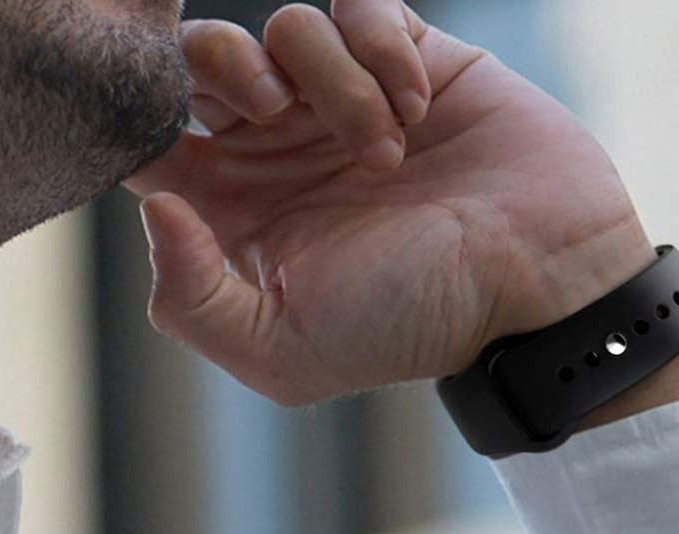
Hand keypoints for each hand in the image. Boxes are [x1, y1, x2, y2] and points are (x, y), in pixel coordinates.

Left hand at [124, 1, 655, 406]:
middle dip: (220, 66)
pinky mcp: (408, 60)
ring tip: (388, 154)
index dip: (143, 118)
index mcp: (240, 217)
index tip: (177, 129)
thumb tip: (159, 207)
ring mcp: (344, 104)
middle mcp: (282, 155)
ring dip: (332, 83)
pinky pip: (359, 3)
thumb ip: (192, 301)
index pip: (150, 142)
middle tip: (270, 111)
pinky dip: (380, 46)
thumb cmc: (411, 323)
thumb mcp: (284, 352)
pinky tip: (418, 109)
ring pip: (287, 29)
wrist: (535, 284)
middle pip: (199, 59)